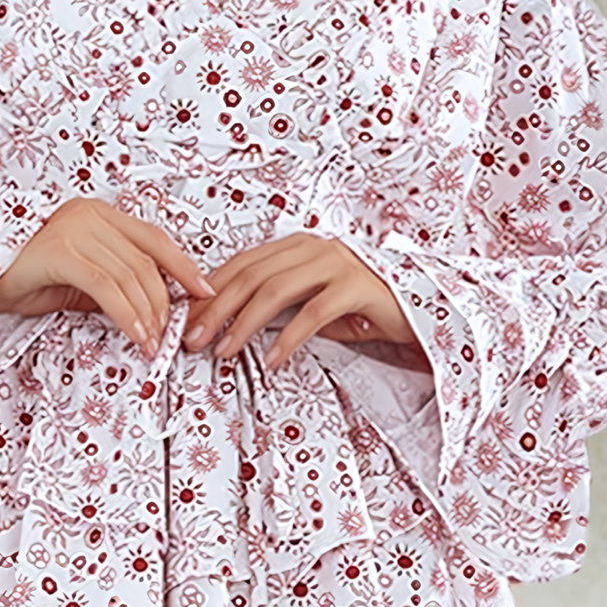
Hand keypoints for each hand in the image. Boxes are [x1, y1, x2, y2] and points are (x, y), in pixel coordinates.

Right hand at [0, 198, 215, 356]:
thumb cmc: (25, 279)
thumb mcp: (79, 282)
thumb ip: (114, 285)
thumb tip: (153, 309)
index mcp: (99, 215)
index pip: (154, 239)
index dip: (184, 266)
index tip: (204, 292)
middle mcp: (90, 215)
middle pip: (146, 261)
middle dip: (165, 302)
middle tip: (172, 335)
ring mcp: (75, 229)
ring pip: (130, 275)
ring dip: (148, 315)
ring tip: (154, 344)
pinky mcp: (60, 251)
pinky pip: (106, 286)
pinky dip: (126, 313)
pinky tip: (136, 335)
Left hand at [181, 232, 420, 372]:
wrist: (418, 311)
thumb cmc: (362, 309)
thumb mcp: (312, 304)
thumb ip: (278, 305)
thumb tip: (228, 324)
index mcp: (298, 247)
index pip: (243, 263)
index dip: (211, 291)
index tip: (188, 319)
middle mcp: (315, 248)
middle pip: (252, 274)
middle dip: (217, 308)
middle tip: (194, 338)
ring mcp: (337, 264)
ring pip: (277, 290)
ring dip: (244, 323)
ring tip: (223, 350)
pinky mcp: (357, 287)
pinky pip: (314, 313)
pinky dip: (288, 338)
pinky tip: (271, 360)